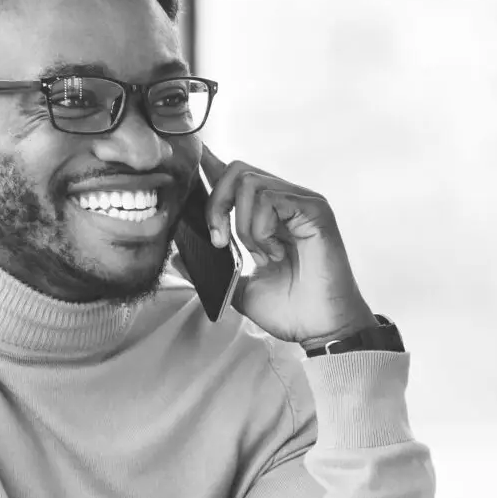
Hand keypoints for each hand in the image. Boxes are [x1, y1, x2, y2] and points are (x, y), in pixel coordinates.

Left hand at [196, 146, 376, 348]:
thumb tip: (176, 256)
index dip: (210, 168)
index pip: (234, 176)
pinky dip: (262, 228)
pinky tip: (275, 253)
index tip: (189, 176)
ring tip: (261, 256)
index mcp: (267, 214)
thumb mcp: (238, 288)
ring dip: (244, 225)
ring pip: (250, 183)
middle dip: (217, 204)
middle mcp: (285, 201)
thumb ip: (212, 268)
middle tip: (219, 242)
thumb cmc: (290, 309)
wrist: (320, 328)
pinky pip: (271, 198)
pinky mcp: (315, 209)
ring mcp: (301, 202)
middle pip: (236, 170)